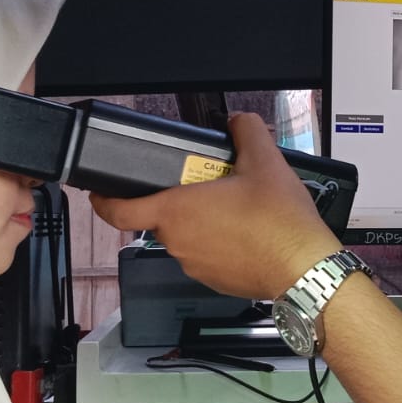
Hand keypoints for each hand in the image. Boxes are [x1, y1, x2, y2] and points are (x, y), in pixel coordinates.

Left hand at [90, 113, 343, 298]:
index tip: (98, 192)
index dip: (102, 200)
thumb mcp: (265, 161)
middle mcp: (178, 242)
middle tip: (205, 185)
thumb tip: (238, 121)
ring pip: (186, 237)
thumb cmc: (280, 224)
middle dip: (178, 200)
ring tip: (235, 208)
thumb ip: (245, 131)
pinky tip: (247, 232)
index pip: (118, 210)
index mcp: (177, 211)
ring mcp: (195, 265)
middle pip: (161, 218)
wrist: (304, 269)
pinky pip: (206, 256)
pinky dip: (218, 243)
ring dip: (201, 223)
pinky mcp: (214, 281)